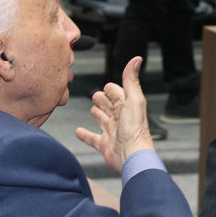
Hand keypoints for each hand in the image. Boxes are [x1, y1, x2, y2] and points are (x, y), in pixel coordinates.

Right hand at [76, 56, 153, 172]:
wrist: (132, 157)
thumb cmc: (135, 129)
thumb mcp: (133, 99)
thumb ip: (131, 80)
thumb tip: (137, 59)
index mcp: (127, 105)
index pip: (117, 93)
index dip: (111, 89)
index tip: (107, 87)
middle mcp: (120, 118)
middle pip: (108, 105)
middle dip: (102, 99)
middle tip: (96, 95)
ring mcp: (112, 132)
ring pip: (102, 119)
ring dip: (97, 114)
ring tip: (93, 109)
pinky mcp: (105, 145)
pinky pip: (93, 138)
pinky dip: (85, 135)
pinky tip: (78, 131)